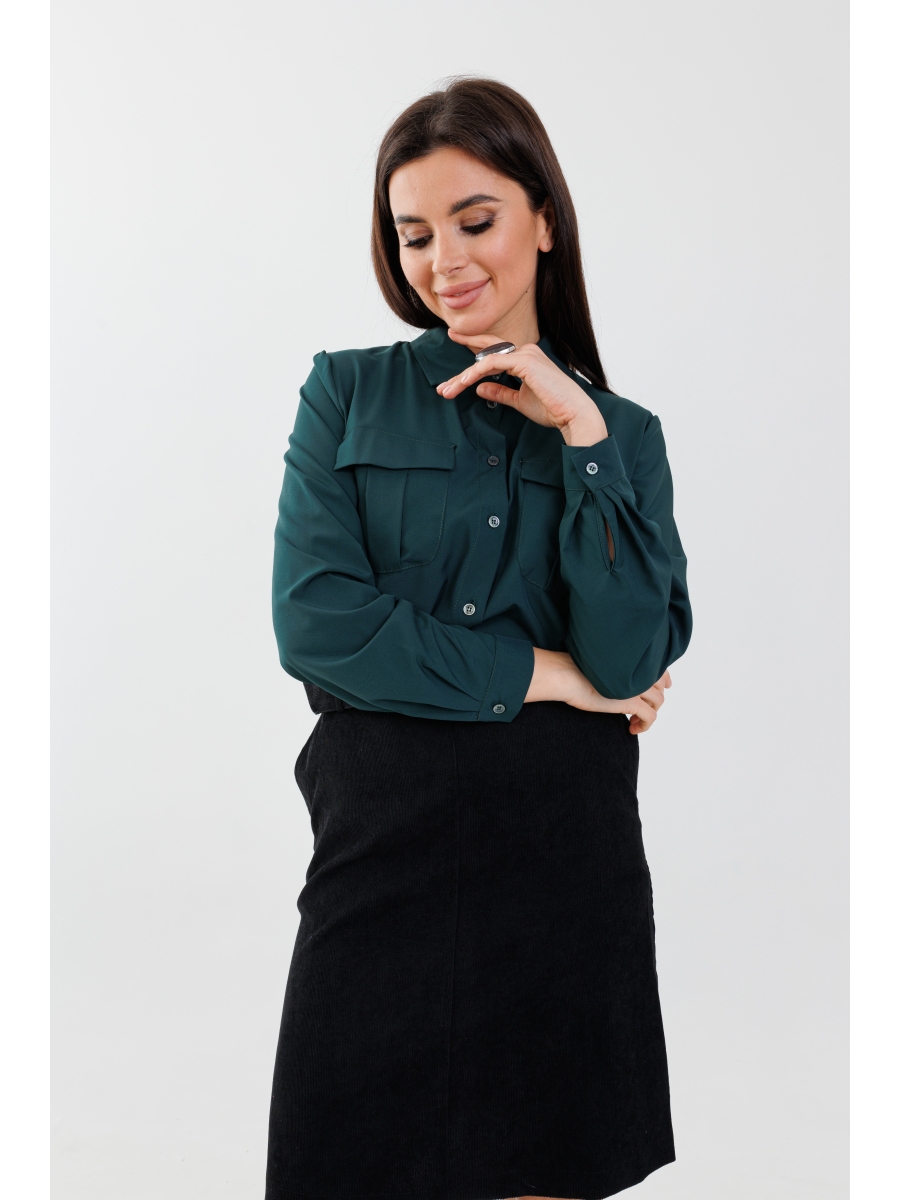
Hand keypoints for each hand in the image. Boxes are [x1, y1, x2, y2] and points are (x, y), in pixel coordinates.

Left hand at [436, 330, 608, 446]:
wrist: (573, 414)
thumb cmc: (552, 408)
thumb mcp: (519, 400)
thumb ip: (500, 391)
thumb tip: (480, 388)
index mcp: (526, 358)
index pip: (495, 350)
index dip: (475, 347)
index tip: (456, 344)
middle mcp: (526, 351)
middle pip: (487, 351)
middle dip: (463, 356)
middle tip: (445, 363)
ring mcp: (525, 353)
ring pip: (485, 359)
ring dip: (463, 376)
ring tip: (447, 390)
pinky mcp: (524, 361)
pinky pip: (491, 363)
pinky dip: (474, 373)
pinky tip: (463, 383)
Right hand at [525, 648, 671, 733]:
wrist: (564, 674)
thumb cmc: (572, 667)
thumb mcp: (599, 664)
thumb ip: (614, 668)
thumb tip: (616, 677)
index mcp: (631, 657)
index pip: (658, 667)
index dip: (664, 678)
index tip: (666, 685)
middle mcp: (638, 670)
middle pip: (660, 685)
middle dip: (656, 698)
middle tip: (644, 708)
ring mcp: (637, 686)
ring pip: (658, 701)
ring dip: (650, 712)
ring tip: (633, 719)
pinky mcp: (631, 702)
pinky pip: (651, 716)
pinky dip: (645, 725)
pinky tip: (631, 728)